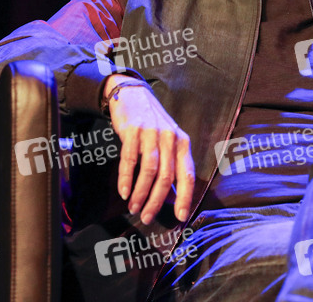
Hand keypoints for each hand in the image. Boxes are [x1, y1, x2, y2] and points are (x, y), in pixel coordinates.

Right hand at [103, 76, 194, 224]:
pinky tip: (124, 192)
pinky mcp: (133, 131)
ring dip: (141, 194)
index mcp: (183, 143)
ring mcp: (152, 133)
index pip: (188, 174)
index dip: (186, 197)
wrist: (132, 94)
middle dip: (157, 201)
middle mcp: (170, 138)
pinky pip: (130, 160)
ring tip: (134, 208)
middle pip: (167, 177)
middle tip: (147, 218)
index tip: (181, 217)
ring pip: (150, 171)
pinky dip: (127, 179)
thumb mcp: (168, 141)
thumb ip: (172, 165)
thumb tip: (173, 197)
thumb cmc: (152, 124)